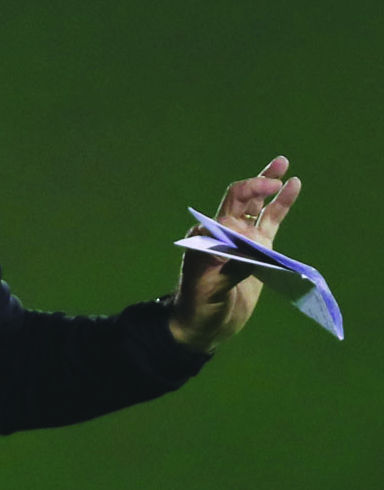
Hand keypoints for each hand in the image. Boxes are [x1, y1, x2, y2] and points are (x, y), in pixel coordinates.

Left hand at [168, 156, 300, 352]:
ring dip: (269, 186)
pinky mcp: (255, 251)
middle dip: (259, 180)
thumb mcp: (209, 286)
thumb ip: (231, 266)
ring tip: (285, 165)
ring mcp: (241, 240)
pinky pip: (269, 224)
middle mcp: (223, 232)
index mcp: (208, 235)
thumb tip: (255, 244)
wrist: (203, 324)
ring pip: (256, 207)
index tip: (269, 196)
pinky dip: (280, 207)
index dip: (250, 195)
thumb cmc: (198, 304)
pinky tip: (291, 190)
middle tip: (281, 165)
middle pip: (242, 197)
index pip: (230, 206)